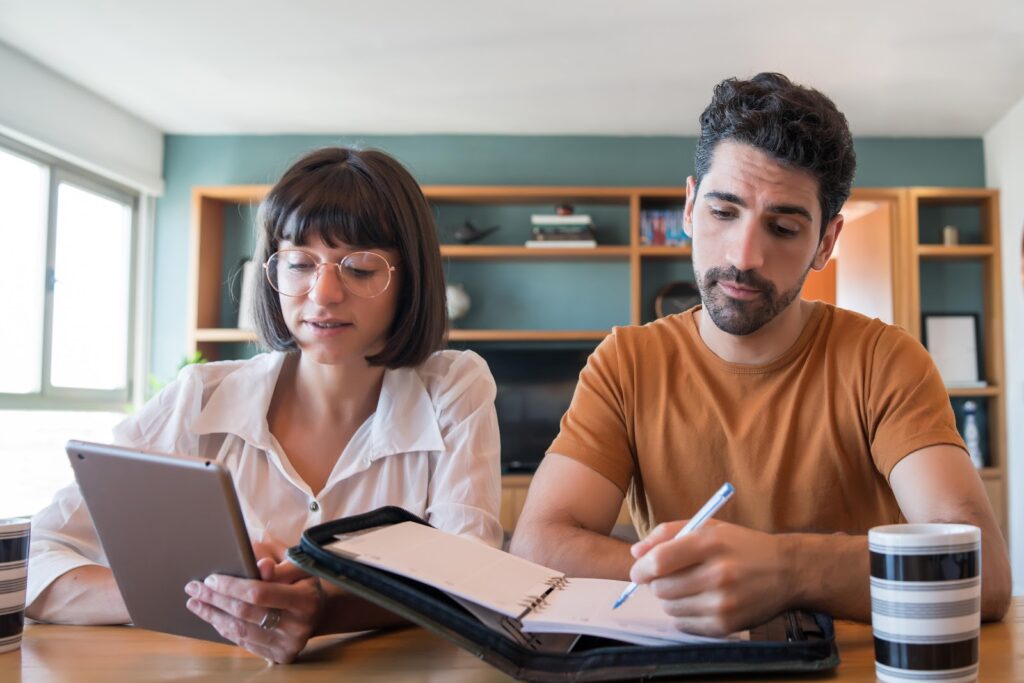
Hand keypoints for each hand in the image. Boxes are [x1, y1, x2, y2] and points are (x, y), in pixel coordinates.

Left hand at [184, 559, 325, 663]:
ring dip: (213, 616)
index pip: (259, 593)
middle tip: (193, 588)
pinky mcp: (280, 657)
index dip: (232, 586)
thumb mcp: (298, 566)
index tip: (210, 579)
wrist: (319, 612)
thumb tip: (260, 564)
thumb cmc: (303, 582)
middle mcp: (298, 627)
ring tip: (196, 603)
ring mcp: (288, 645)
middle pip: (245, 613)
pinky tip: (213, 616)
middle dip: (215, 600)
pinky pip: (244, 643)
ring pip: (241, 631)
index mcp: (305, 600)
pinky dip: (225, 628)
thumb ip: (278, 564)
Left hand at [628, 520, 792, 635]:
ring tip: (688, 588)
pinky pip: (685, 625)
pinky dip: (684, 615)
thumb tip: (635, 553)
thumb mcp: (709, 526)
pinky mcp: (727, 625)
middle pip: (661, 588)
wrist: (787, 571)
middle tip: (670, 578)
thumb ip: (668, 534)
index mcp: (711, 544)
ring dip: (670, 599)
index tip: (638, 572)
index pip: (660, 561)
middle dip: (657, 584)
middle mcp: (718, 575)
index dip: (642, 569)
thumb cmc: (742, 546)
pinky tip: (698, 602)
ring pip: (670, 608)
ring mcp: (723, 603)